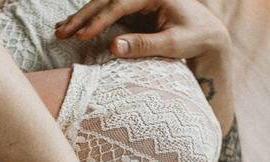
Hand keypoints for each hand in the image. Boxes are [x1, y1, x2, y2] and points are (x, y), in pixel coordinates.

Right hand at [54, 0, 229, 60]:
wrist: (209, 35)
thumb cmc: (195, 39)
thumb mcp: (173, 45)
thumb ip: (144, 45)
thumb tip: (113, 47)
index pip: (120, 4)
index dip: (99, 20)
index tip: (82, 36)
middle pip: (106, 0)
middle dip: (82, 17)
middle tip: (62, 33)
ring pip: (103, 4)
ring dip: (81, 18)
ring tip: (60, 31)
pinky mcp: (135, 9)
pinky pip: (108, 12)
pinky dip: (91, 20)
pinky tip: (74, 28)